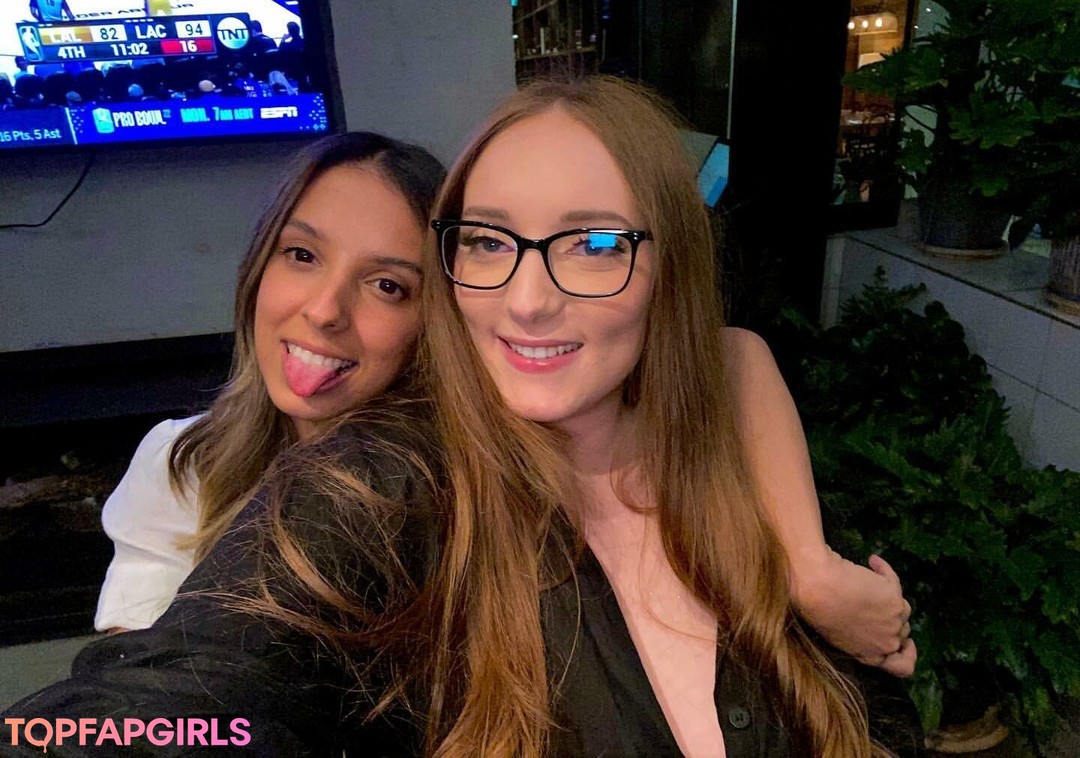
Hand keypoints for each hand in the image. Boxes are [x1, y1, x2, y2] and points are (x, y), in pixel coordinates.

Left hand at [792, 550, 916, 676]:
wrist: (816, 587)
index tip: (905, 643)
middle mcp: (887, 642)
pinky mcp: (894, 596)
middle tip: (874, 603)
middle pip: (901, 631)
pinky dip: (883, 570)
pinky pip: (893, 579)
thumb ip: (857, 637)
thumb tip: (866, 623)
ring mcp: (893, 620)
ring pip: (901, 608)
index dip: (907, 654)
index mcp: (870, 655)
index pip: (901, 667)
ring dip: (888, 596)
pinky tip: (873, 561)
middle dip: (890, 619)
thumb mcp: (836, 635)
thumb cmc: (816, 610)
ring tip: (865, 582)